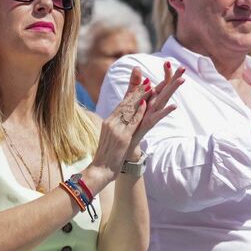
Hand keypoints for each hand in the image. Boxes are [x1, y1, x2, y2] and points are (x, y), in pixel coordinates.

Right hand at [89, 68, 150, 186]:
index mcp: (108, 122)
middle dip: (137, 91)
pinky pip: (133, 122)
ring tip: (150, 86)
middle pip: (126, 103)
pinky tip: (146, 104)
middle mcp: (111, 123)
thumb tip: (119, 121)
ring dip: (141, 97)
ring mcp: (116, 130)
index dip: (132, 94)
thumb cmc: (105, 157)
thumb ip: (115, 127)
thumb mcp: (110, 138)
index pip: (122, 105)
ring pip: (130, 109)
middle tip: (148, 80)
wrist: (99, 170)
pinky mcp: (122, 138)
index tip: (141, 84)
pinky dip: (140, 112)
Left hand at [133, 60, 184, 145]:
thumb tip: (138, 67)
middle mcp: (156, 104)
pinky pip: (159, 115)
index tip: (167, 61)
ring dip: (173, 89)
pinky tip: (175, 105)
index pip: (163, 83)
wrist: (127, 137)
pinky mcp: (150, 122)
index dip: (167, 73)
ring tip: (182, 80)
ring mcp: (155, 112)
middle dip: (175, 78)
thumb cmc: (132, 117)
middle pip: (167, 88)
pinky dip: (166, 110)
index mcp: (153, 97)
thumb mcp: (132, 97)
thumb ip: (135, 83)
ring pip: (165, 99)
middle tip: (183, 67)